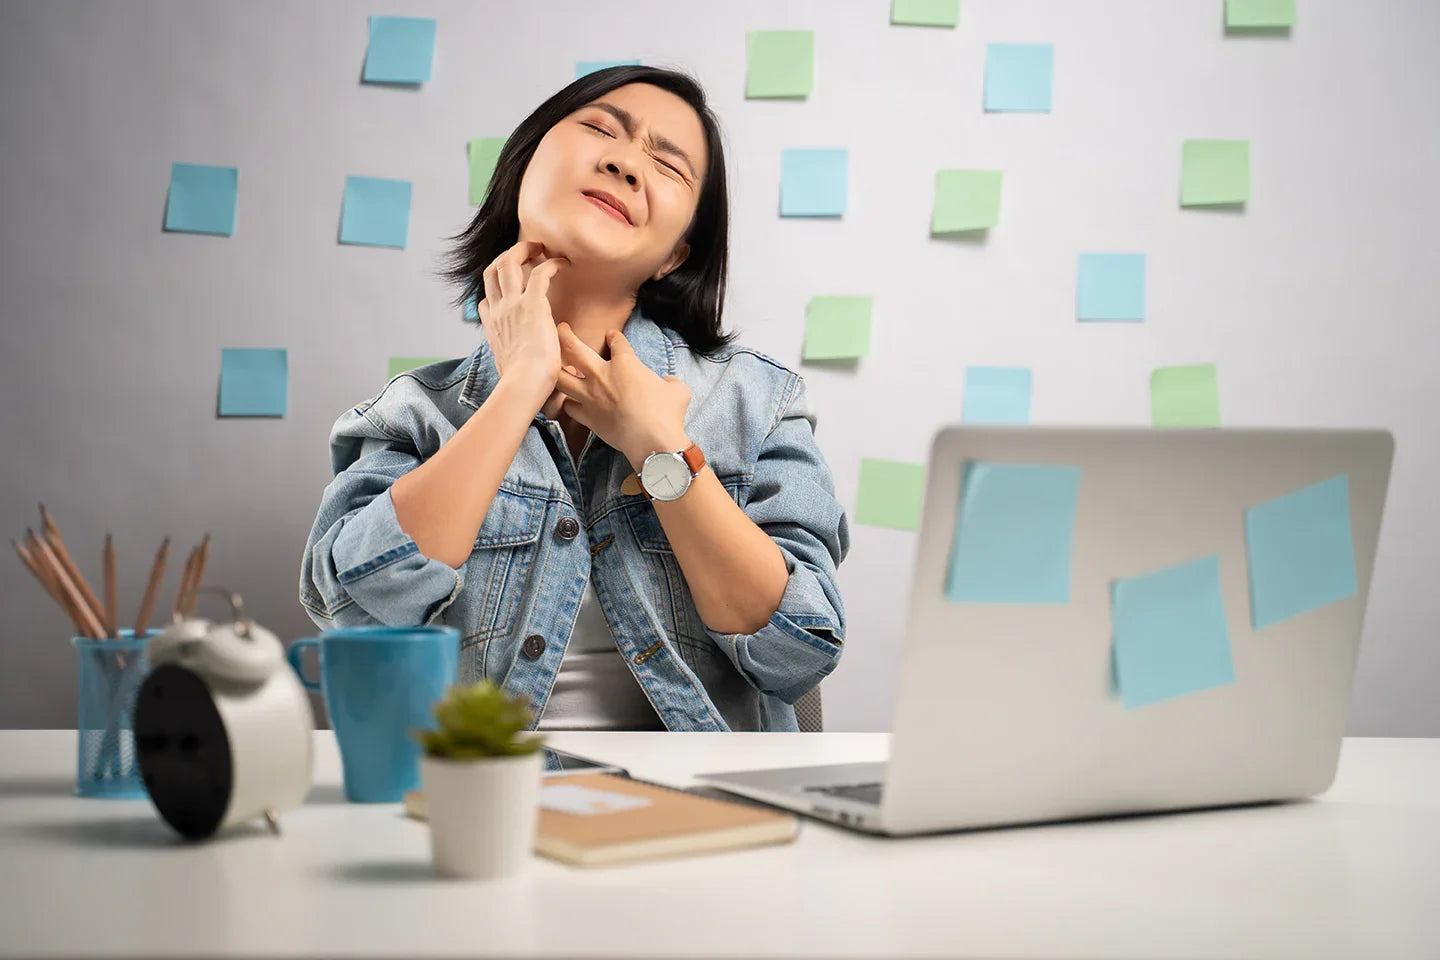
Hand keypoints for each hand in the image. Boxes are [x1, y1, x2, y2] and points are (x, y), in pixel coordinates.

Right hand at [477, 240, 568, 402]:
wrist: (523, 386)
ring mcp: (511, 305)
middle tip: (525, 253)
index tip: (512, 292)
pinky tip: (563, 264)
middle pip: (491, 272)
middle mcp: (498, 312)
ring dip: (524, 249)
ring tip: (540, 247)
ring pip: (509, 262)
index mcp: (493, 329)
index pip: (485, 302)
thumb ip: (516, 364)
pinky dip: (551, 264)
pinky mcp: (532, 304)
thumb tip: (524, 373)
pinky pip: (540, 273)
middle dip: (506, 257)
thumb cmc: (522, 387)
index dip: (495, 292)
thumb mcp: (511, 371)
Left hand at [554, 323, 691, 470]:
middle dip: (565, 335)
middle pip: (574, 348)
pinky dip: (568, 403)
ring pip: (562, 378)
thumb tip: (669, 383)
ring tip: (554, 366)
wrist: (652, 440)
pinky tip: (569, 401)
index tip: (611, 336)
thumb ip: (671, 382)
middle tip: (561, 328)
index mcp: (625, 363)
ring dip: (557, 369)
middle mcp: (602, 375)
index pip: (617, 342)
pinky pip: (569, 407)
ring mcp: (591, 397)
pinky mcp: (587, 418)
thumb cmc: (667, 412)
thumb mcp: (678, 390)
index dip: (614, 337)